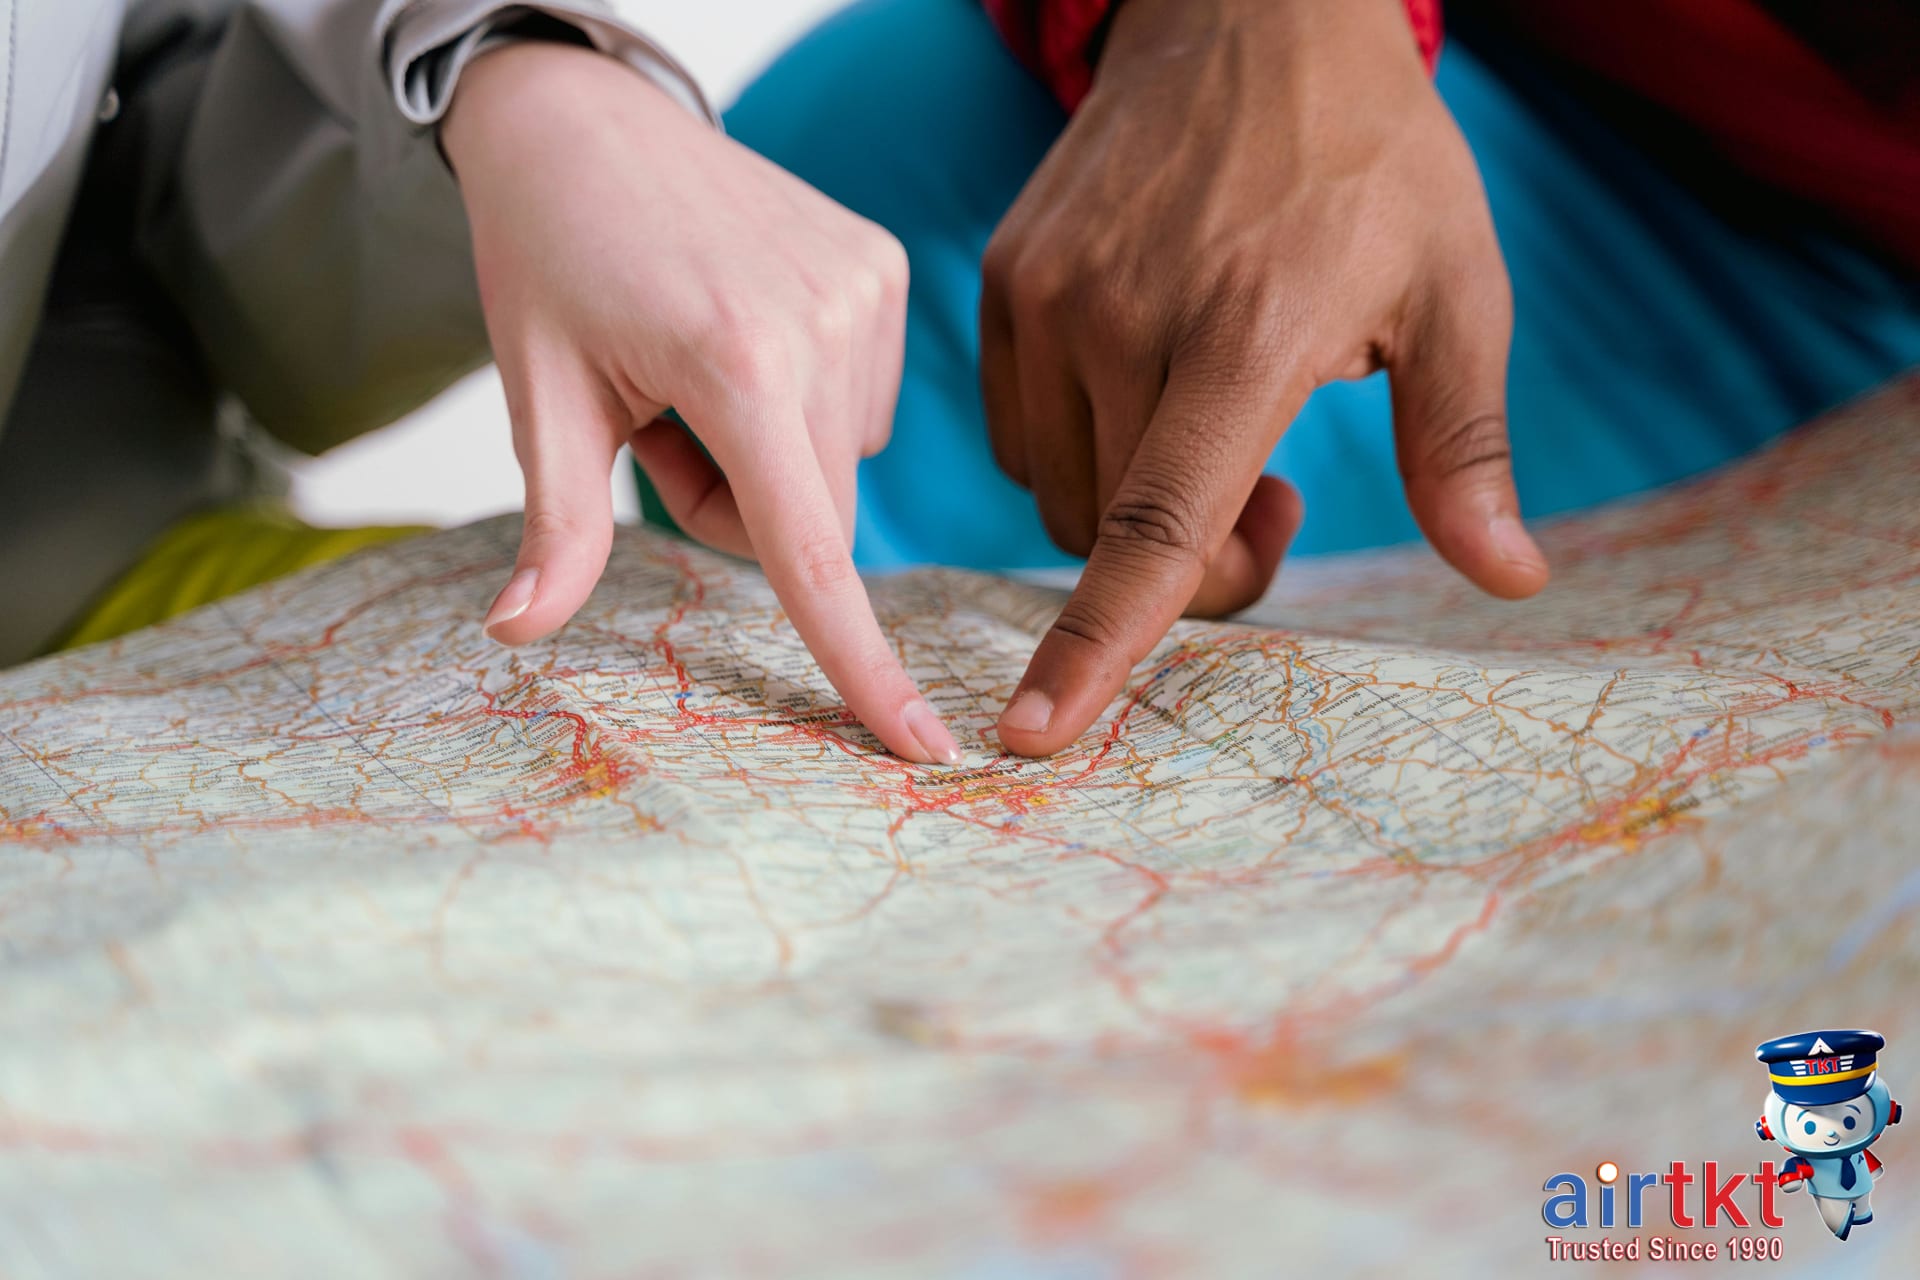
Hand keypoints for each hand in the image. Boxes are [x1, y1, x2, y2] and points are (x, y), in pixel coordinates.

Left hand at [443, 43, 959, 764]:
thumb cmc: (547, 258)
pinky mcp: (883, 269)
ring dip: (770, 457)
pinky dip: (802, 402)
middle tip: (657, 426)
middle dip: (738, 510)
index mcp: (737, 365)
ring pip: (836, 466)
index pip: (811, 553)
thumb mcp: (541, 395)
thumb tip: (514, 634)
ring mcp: (866, 291)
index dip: (862, 664)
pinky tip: (744, 332)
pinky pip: (857, 405)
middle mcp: (825, 326)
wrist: (583, 120)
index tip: (924, 750)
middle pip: (812, 520)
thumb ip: (557, 527)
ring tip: (694, 368)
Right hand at [980, 0, 1547, 756]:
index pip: (1156, 527)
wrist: (1248, 14)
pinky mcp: (1005, 279)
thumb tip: (1511, 580)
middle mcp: (1123, 317)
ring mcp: (1049, 295)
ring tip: (1211, 419)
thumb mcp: (1457, 292)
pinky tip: (1150, 381)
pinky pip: (1019, 430)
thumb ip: (1464, 448)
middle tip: (1279, 492)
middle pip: (1114, 535)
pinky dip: (1081, 448)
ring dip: (1130, 505)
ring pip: (1058, 492)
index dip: (1099, 646)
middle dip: (1197, 560)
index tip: (1036, 735)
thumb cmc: (1371, 160)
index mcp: (1244, 333)